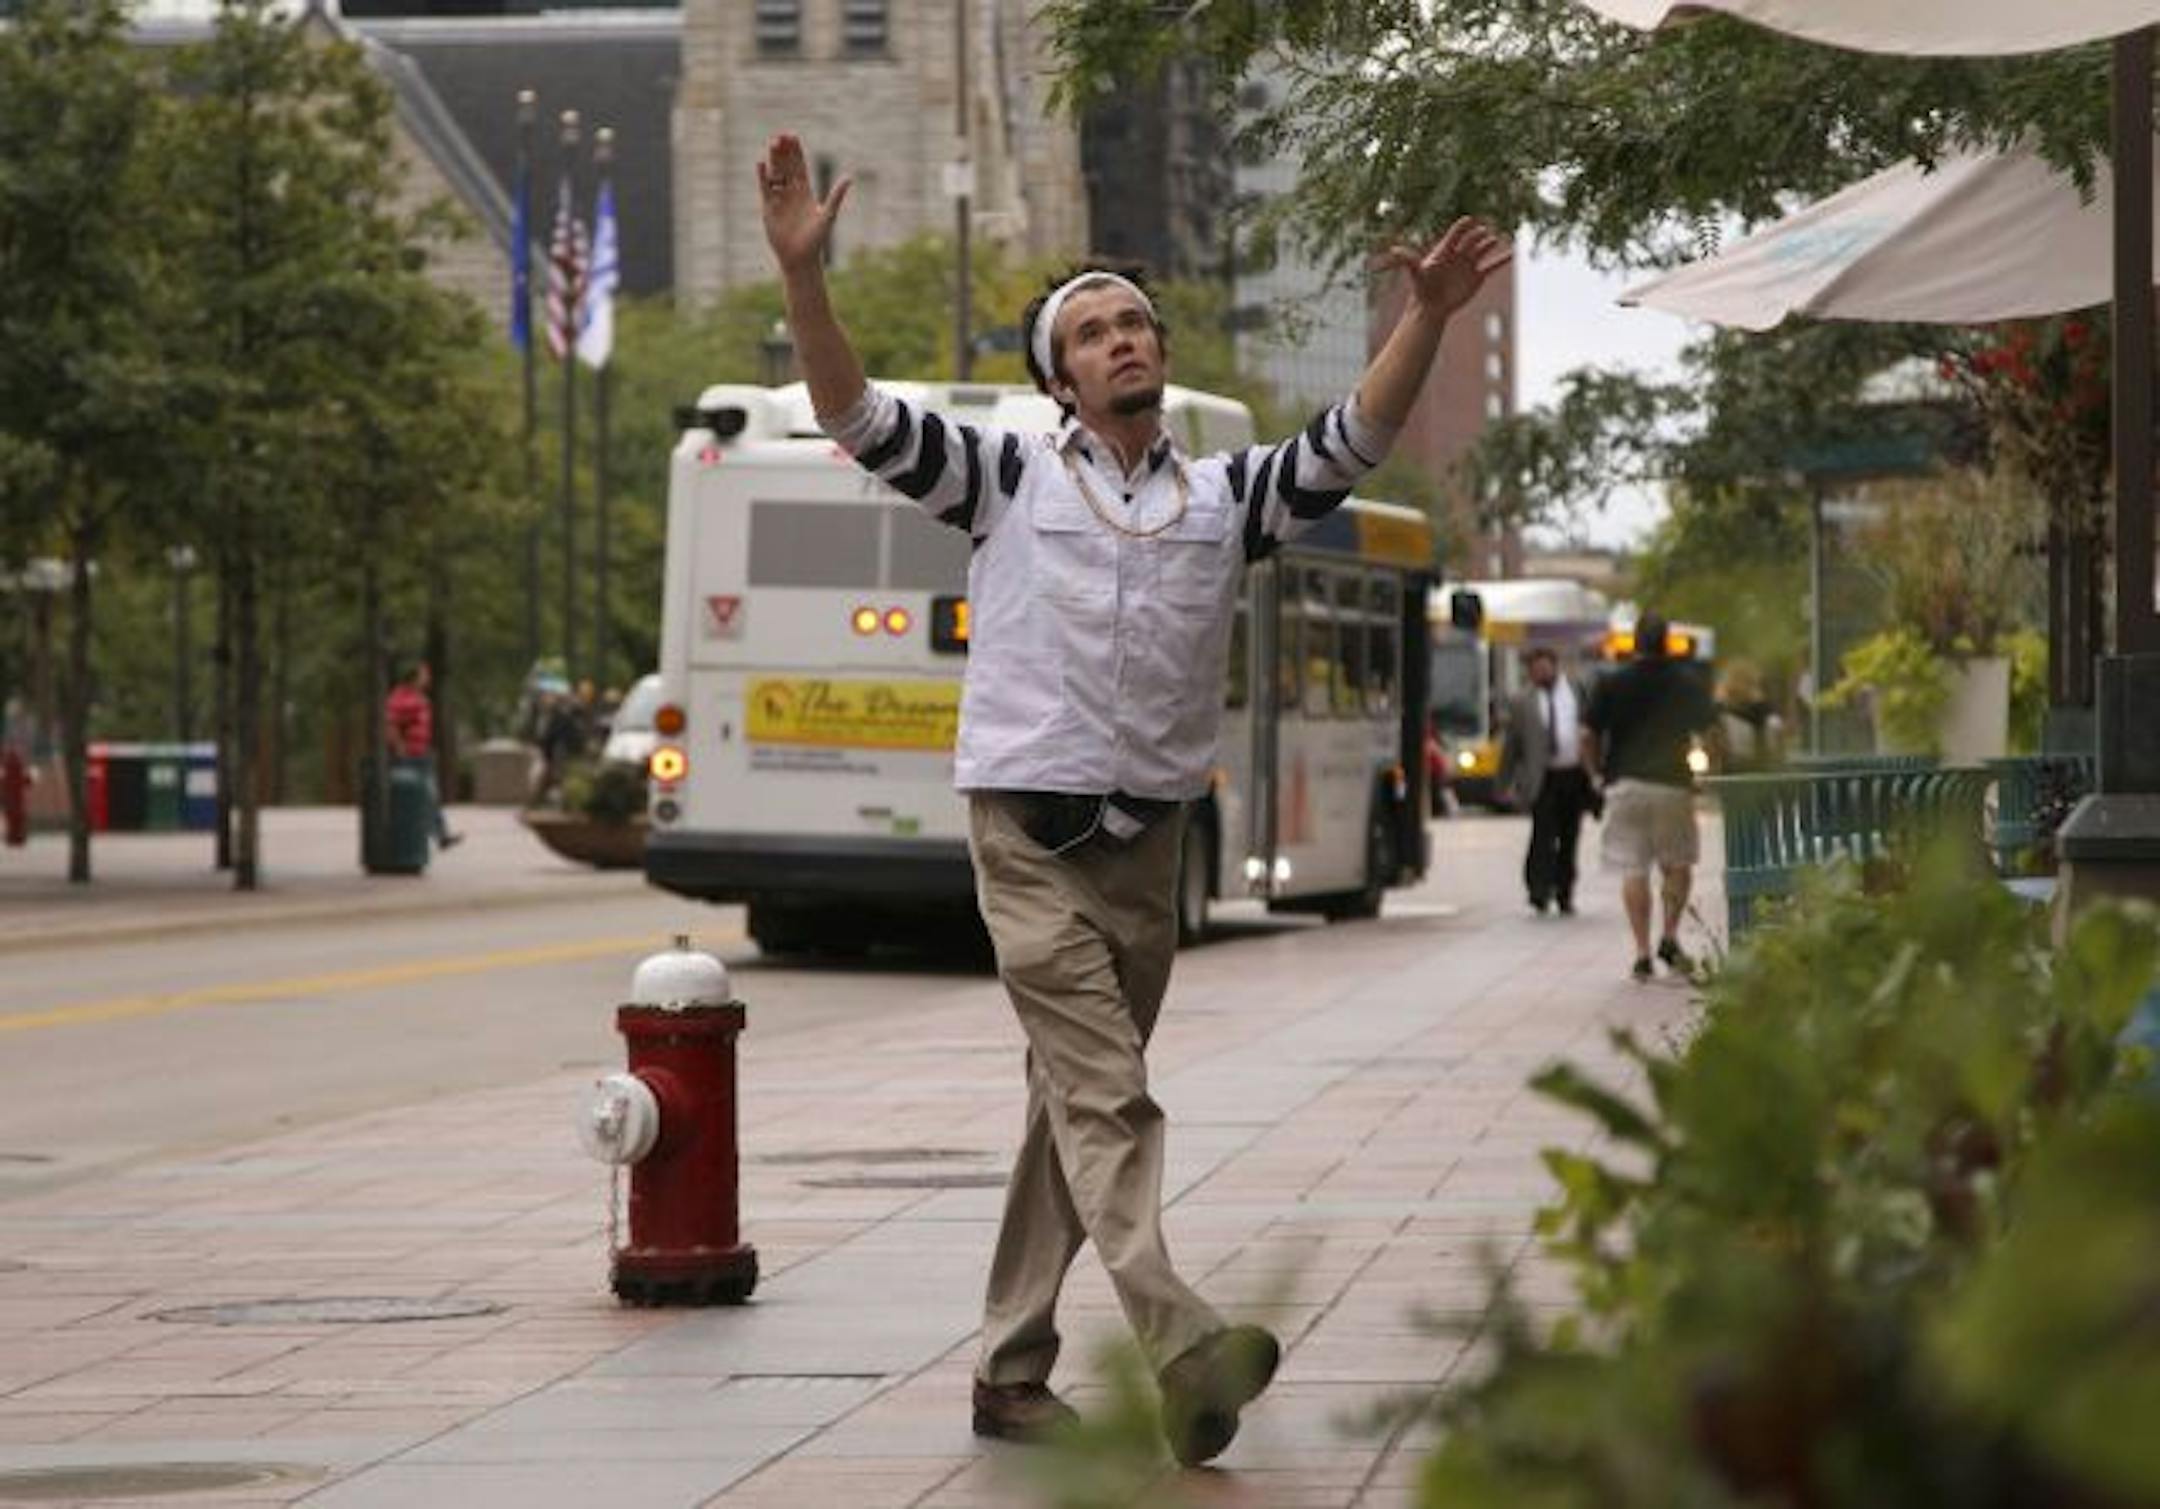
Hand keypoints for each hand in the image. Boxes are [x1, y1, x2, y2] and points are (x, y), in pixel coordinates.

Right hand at [758, 133, 850, 272]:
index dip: (796, 152)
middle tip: (780, 135)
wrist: (800, 258)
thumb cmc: (816, 240)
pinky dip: (762, 176)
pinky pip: (764, 188)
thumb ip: (836, 196)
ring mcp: (779, 200)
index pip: (800, 167)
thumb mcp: (828, 215)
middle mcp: (791, 193)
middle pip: (786, 167)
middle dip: (784, 151)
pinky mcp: (768, 208)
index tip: (793, 136)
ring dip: (774, 160)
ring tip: (772, 144)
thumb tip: (849, 178)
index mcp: (805, 193)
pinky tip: (761, 163)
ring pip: (775, 174)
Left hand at [1377, 218, 1513, 319]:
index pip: (1455, 235)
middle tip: (1482, 233)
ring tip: (1494, 239)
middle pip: (1470, 241)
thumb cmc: (1422, 288)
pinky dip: (1502, 260)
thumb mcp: (1415, 273)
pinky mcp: (1478, 276)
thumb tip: (1394, 250)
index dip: (1461, 227)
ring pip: (1482, 250)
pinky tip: (1512, 252)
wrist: (1431, 306)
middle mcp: (1459, 254)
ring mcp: (1469, 264)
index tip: (1468, 220)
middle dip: (1476, 236)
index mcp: (1445, 250)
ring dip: (1488, 244)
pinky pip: (1492, 266)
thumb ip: (1407, 260)